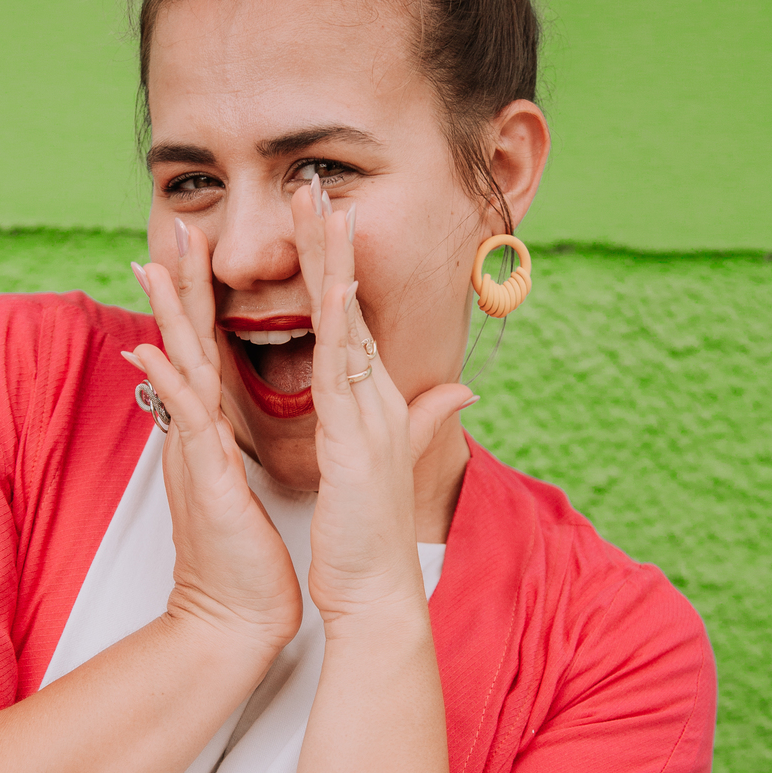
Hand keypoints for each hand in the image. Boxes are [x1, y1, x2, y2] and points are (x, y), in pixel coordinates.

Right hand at [125, 236, 303, 657]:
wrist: (234, 617)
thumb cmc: (245, 559)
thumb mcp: (246, 487)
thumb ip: (232, 445)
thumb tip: (226, 418)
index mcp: (214, 430)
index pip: (210, 345)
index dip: (206, 293)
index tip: (202, 243)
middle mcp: (197, 432)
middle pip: (187, 341)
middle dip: (180, 282)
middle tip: (174, 224)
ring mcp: (195, 453)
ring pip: (181, 369)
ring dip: (168, 316)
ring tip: (152, 263)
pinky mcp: (204, 481)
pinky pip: (188, 423)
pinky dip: (174, 385)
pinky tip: (156, 350)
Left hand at [292, 180, 475, 630]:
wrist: (376, 590)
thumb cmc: (368, 535)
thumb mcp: (389, 466)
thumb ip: (423, 423)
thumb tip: (459, 394)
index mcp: (372, 401)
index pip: (351, 319)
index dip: (337, 264)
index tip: (322, 214)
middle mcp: (375, 396)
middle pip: (350, 302)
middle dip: (332, 240)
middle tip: (312, 182)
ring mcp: (368, 413)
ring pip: (346, 320)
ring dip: (330, 259)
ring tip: (313, 205)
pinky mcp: (354, 437)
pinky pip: (343, 370)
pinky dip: (339, 326)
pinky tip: (331, 284)